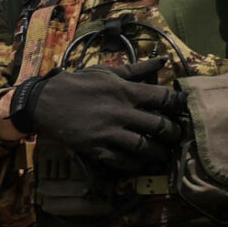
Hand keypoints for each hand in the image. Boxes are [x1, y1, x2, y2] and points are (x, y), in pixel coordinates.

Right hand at [12, 59, 182, 174]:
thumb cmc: (77, 83)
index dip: (178, 105)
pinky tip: (141, 165)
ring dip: (158, 153)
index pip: (163, 98)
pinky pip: (121, 160)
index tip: (183, 109)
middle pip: (158, 126)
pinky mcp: (96, 147)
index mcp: (125, 91)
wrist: (45, 102)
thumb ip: (136, 69)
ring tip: (164, 155)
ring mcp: (108, 132)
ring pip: (143, 146)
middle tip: (177, 136)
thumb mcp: (107, 71)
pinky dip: (135, 165)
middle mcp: (121, 112)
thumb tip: (163, 61)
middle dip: (173, 133)